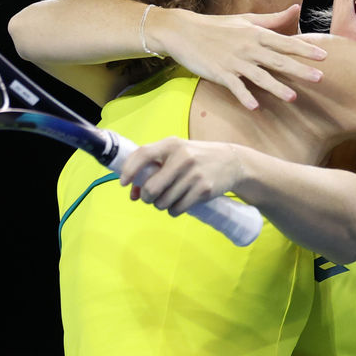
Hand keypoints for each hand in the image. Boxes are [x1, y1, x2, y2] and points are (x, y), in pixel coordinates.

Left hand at [119, 137, 244, 215]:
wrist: (232, 162)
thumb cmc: (197, 157)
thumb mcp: (177, 153)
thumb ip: (155, 168)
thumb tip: (133, 193)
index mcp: (172, 144)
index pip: (143, 154)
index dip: (129, 170)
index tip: (123, 183)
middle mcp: (182, 157)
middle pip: (151, 187)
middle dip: (147, 197)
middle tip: (150, 198)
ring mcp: (194, 174)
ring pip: (163, 202)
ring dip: (161, 205)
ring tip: (168, 199)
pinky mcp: (204, 190)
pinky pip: (177, 208)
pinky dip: (173, 210)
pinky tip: (178, 204)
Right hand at [152, 5, 325, 109]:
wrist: (184, 31)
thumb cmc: (217, 26)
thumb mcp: (246, 20)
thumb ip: (273, 19)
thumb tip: (296, 8)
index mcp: (256, 34)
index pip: (285, 43)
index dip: (305, 50)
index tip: (324, 57)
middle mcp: (248, 48)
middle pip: (278, 61)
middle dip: (300, 70)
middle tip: (319, 78)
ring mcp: (234, 61)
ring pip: (260, 76)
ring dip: (276, 87)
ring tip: (293, 98)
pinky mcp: (220, 73)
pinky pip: (235, 87)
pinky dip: (245, 96)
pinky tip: (256, 107)